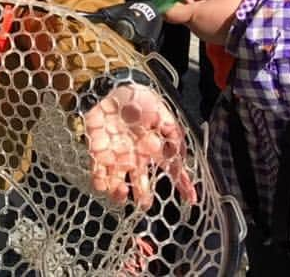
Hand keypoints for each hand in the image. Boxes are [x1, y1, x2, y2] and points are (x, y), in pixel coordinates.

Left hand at [83, 83, 196, 207]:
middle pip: (141, 188)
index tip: (191, 199)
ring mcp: (117, 158)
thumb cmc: (138, 99)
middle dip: (143, 199)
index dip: (182, 185)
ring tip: (123, 189)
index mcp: (152, 150)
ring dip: (120, 195)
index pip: (170, 170)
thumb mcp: (161, 114)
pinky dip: (100, 184)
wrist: (112, 88)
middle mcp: (135, 158)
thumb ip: (173, 134)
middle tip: (143, 201)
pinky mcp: (98, 154)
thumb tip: (181, 156)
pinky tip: (104, 183)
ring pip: (118, 188)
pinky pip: (98, 176)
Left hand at [163, 0, 242, 44]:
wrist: (254, 28)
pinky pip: (201, 25)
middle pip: (180, 14)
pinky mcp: (211, 38)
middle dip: (182, 1)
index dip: (165, 1)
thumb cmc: (234, 8)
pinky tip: (211, 7)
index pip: (169, 12)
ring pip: (191, 20)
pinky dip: (201, 16)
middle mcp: (195, 27)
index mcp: (193, 15)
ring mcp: (203, 34)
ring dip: (193, 8)